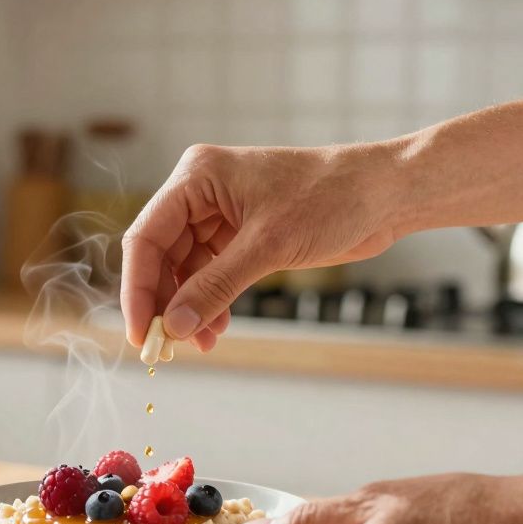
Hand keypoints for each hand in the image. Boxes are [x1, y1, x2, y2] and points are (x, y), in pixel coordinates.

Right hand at [120, 142, 407, 350]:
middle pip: (161, 256)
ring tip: (202, 343)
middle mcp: (200, 193)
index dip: (138, 288)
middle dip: (165, 303)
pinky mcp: (241, 236)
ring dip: (190, 308)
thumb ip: (215, 287)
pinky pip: (211, 275)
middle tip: (168, 346)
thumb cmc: (330, 199)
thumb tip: (175, 326)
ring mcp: (220, 215)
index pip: (147, 237)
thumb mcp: (267, 247)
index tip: (141, 333)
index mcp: (196, 177)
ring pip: (185, 270)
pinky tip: (218, 329)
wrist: (384, 195)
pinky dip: (212, 302)